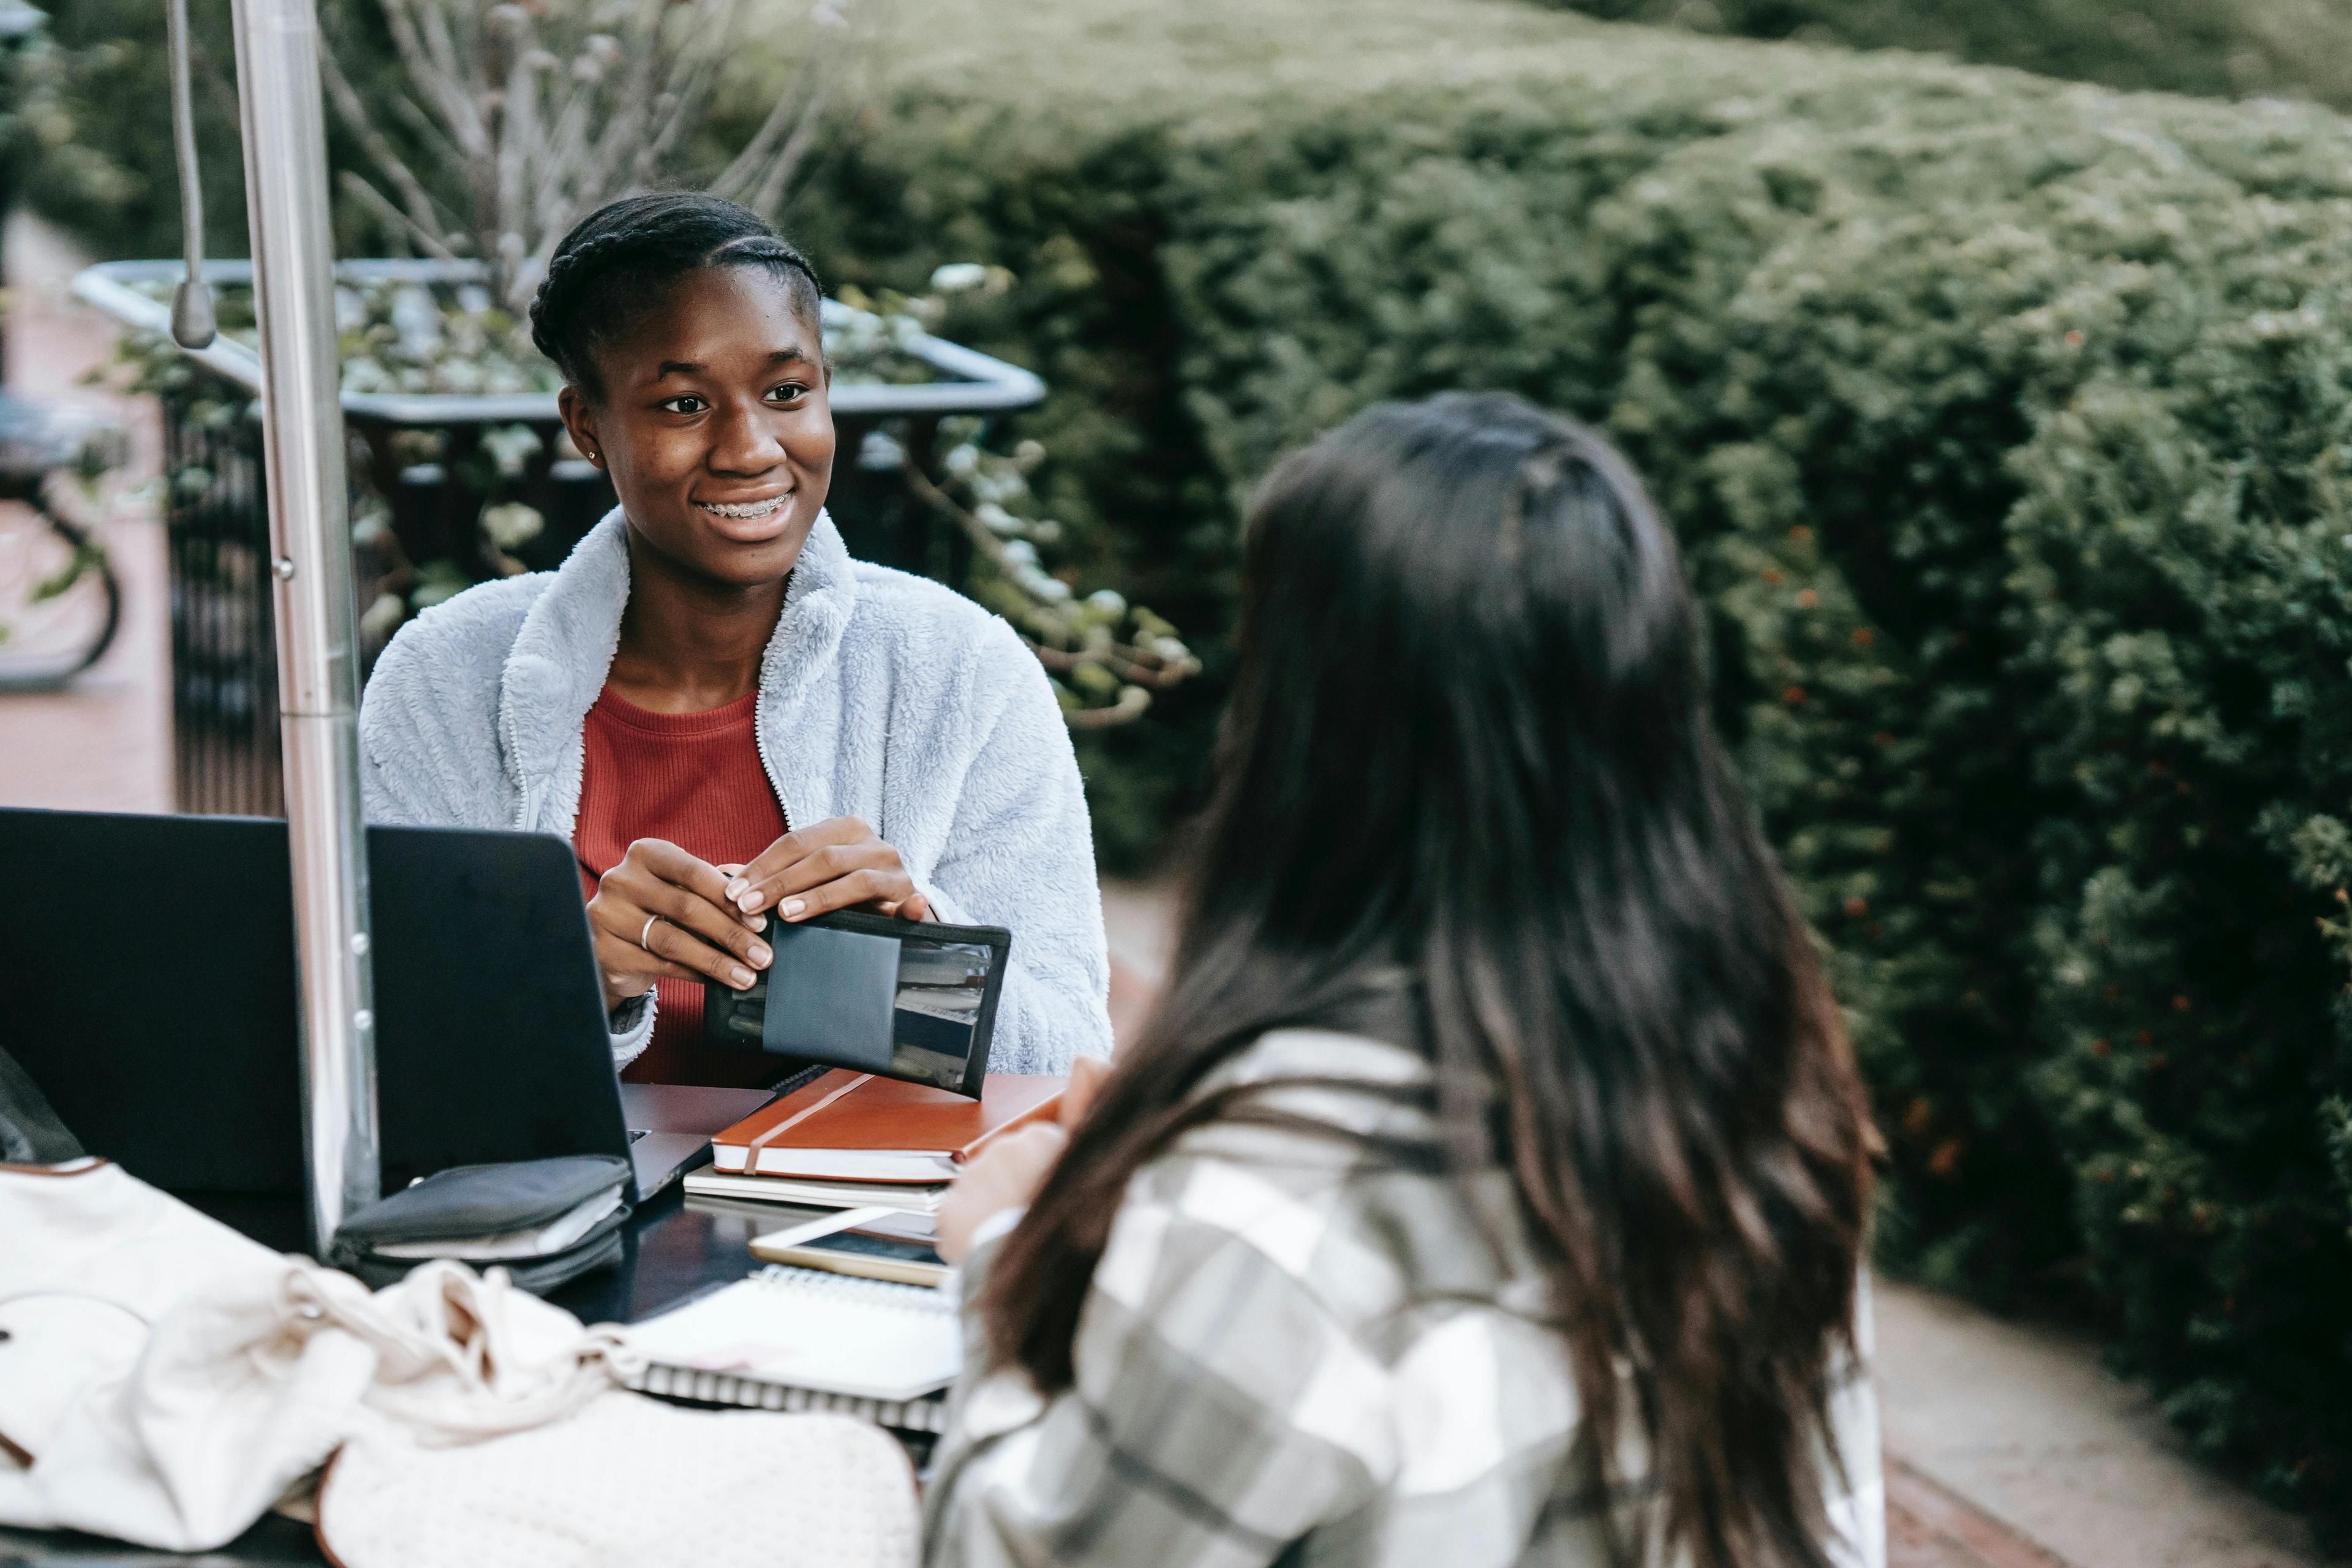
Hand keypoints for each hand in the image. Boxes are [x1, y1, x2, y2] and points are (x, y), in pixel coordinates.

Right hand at [586, 838, 771, 1013]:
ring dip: (716, 962)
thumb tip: (761, 899)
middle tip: (762, 956)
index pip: (694, 872)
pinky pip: (659, 964)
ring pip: (673, 941)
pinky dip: (693, 974)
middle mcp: (620, 879)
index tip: (762, 923)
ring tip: (746, 976)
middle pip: (686, 907)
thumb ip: (717, 888)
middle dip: (731, 934)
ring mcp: (607, 915)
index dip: (730, 899)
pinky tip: (716, 981)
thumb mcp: (684, 890)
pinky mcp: (604, 950)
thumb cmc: (660, 910)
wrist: (615, 944)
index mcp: (644, 853)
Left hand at [720, 817, 932, 924]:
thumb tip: (722, 874)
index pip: (796, 842)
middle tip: (747, 907)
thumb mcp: (810, 876)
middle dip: (780, 883)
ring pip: (856, 880)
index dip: (762, 866)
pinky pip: (910, 903)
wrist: (895, 903)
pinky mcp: (910, 897)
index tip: (732, 892)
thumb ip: (773, 874)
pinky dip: (909, 907)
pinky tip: (903, 910)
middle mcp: (872, 843)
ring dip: (820, 898)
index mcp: (844, 829)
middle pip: (822, 858)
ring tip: (786, 914)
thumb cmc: (842, 887)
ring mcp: (894, 869)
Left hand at [936, 1055, 1109, 1263]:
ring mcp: (975, 1179)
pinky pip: (960, 1212)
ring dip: (995, 1203)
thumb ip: (1093, 1102)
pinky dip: (971, 1226)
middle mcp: (1004, 1152)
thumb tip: (1086, 1056)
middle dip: (1020, 1183)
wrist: (1036, 1279)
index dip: (1047, 1170)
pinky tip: (991, 1240)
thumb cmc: (1074, 1227)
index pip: (1041, 1143)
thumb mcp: (1091, 1158)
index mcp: (1041, 1138)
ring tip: (1015, 1230)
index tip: (1048, 1192)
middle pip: (1012, 1163)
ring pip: (985, 1185)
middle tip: (1035, 1216)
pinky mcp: (951, 1208)